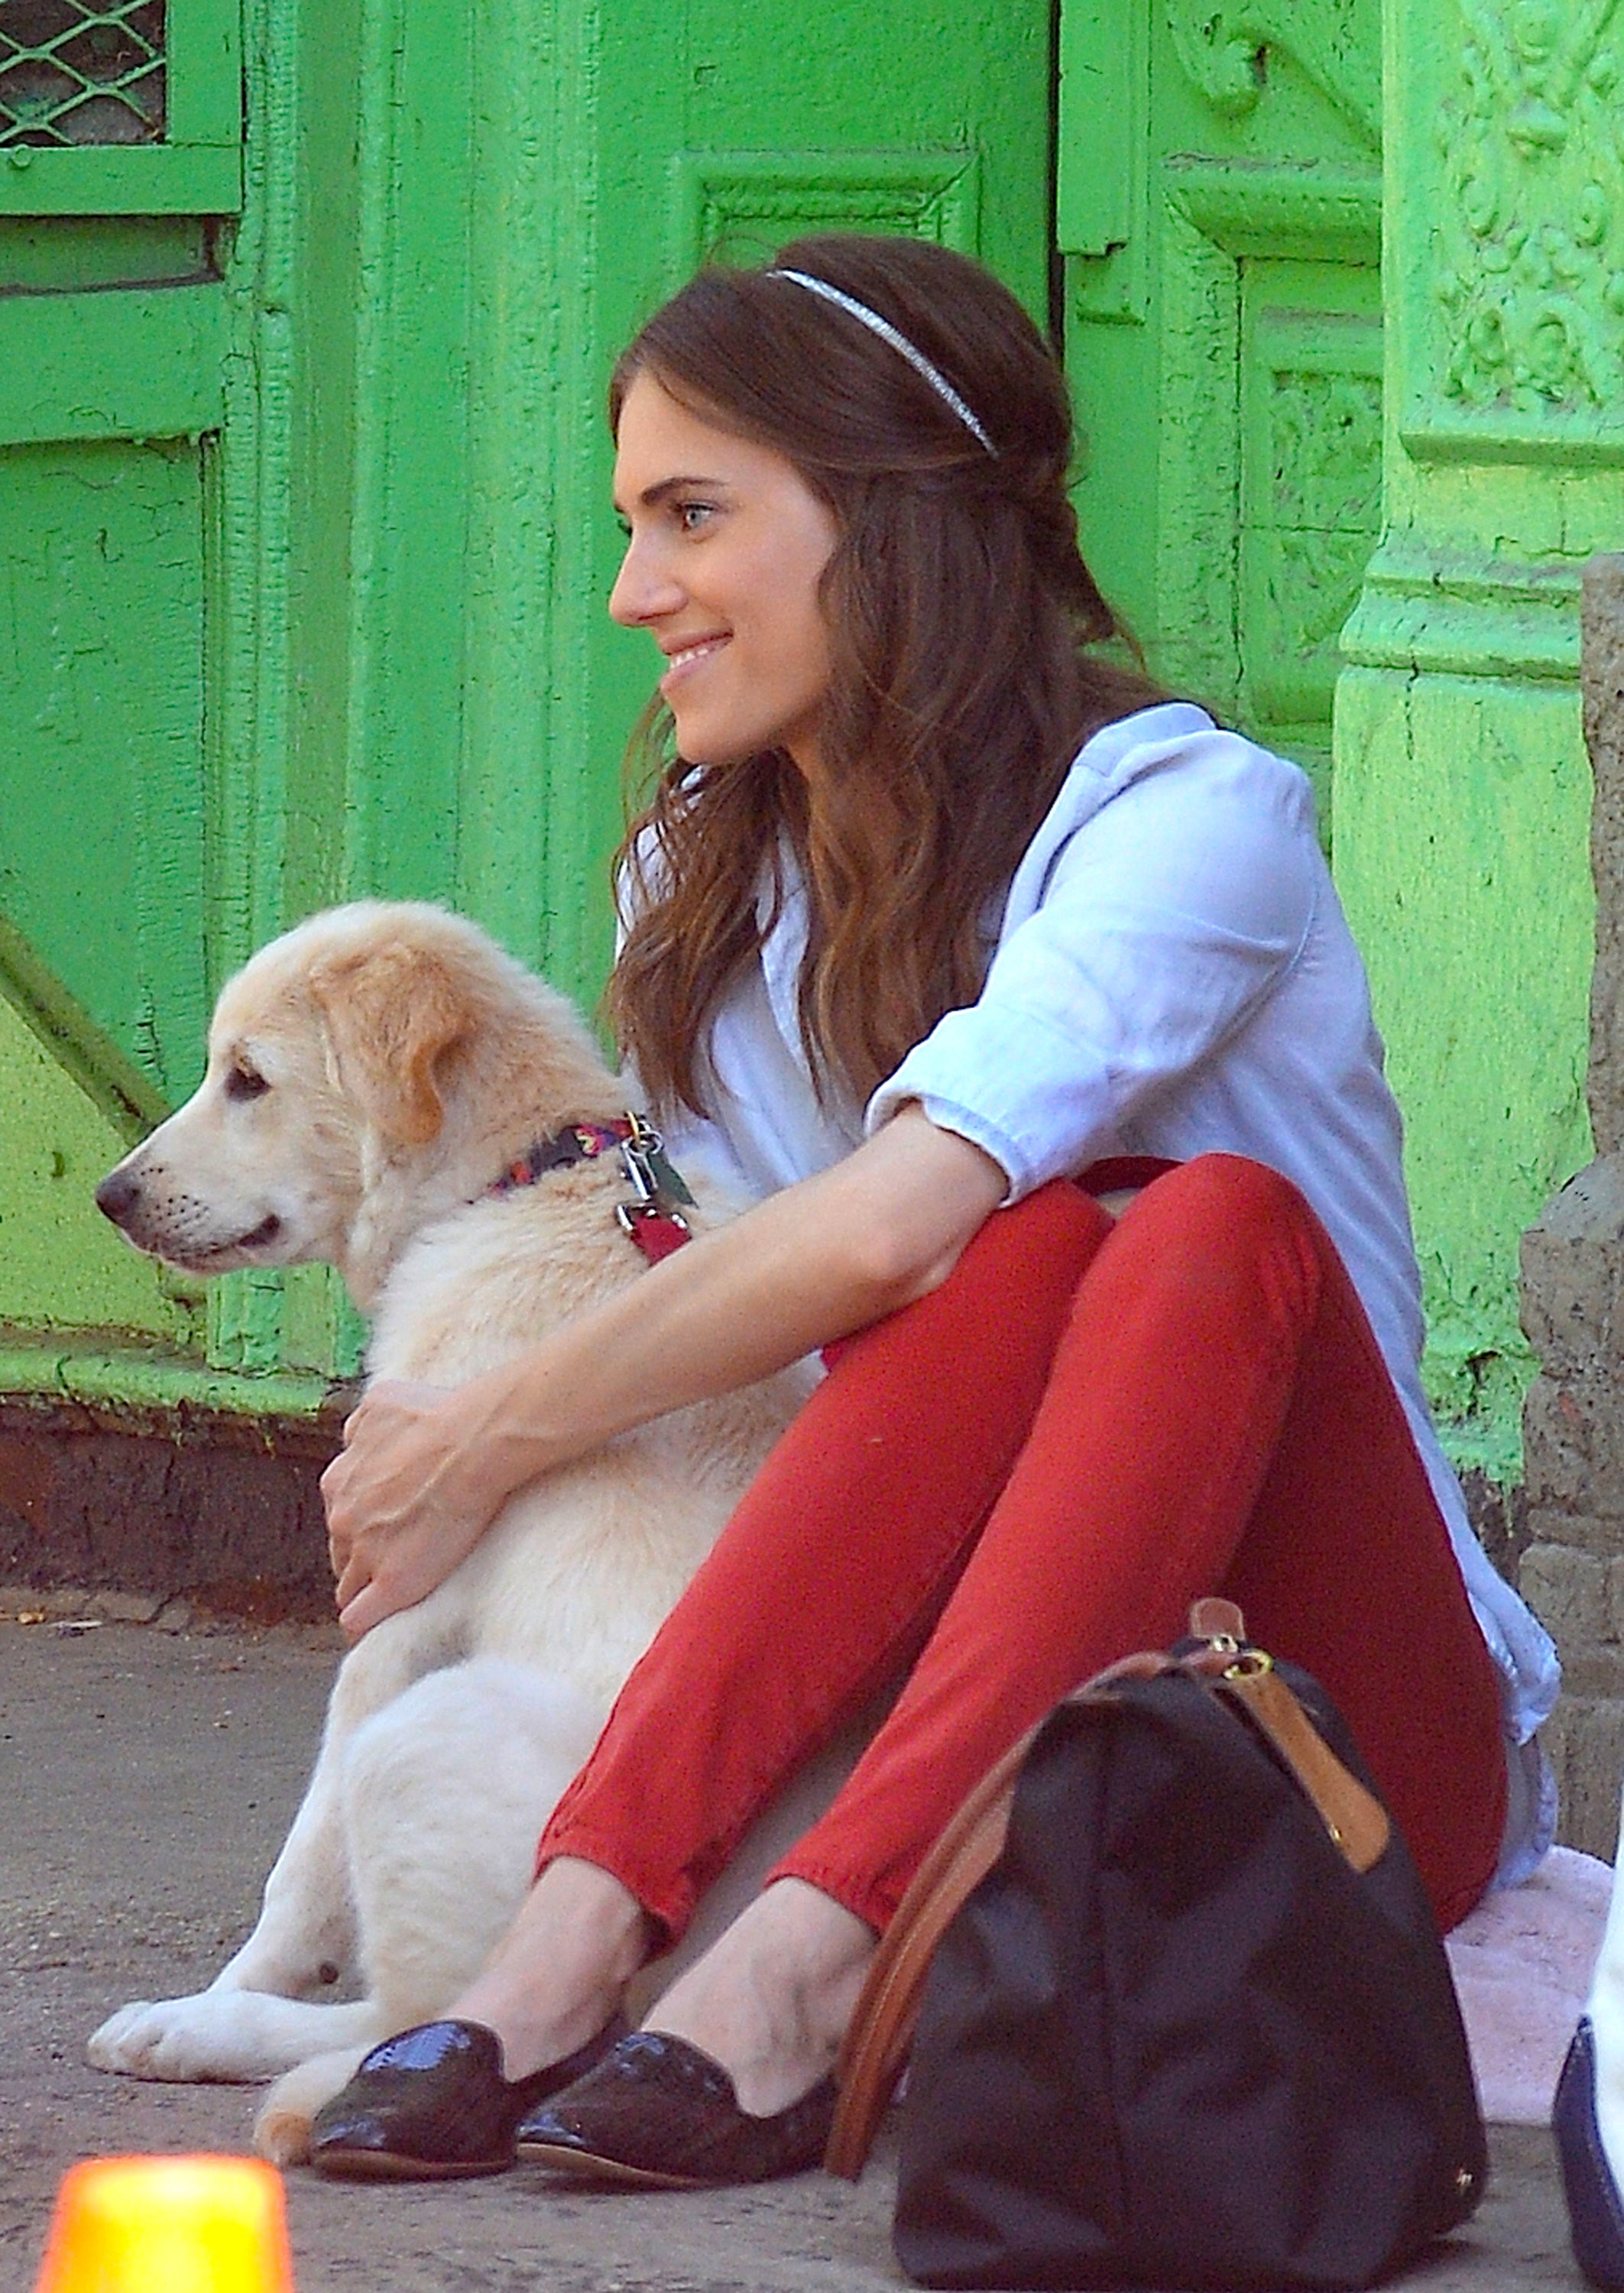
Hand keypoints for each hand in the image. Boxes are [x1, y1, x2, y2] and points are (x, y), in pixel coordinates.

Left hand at [321, 1379, 510, 1639]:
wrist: (472, 1441)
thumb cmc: (440, 1415)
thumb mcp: (381, 1403)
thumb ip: (362, 1427)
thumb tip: (357, 1435)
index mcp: (339, 1481)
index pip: (341, 1516)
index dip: (364, 1524)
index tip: (386, 1528)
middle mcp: (343, 1518)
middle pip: (342, 1551)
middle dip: (361, 1556)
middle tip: (394, 1558)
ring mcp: (365, 1553)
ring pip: (349, 1586)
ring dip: (365, 1589)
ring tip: (388, 1598)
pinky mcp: (392, 1583)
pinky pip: (359, 1618)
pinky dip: (364, 1623)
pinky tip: (373, 1628)